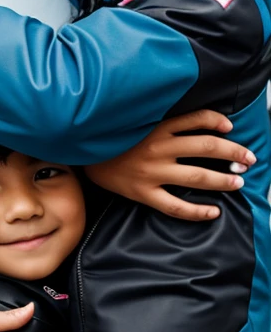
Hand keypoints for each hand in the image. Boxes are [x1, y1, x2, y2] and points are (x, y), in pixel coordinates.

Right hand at [86, 109, 255, 220]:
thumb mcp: (133, 121)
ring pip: (197, 176)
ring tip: (237, 182)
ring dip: (223, 179)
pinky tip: (213, 212)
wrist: (81, 157)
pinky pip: (176, 205)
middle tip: (249, 159)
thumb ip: (159, 119)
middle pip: (206, 147)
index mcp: (156, 126)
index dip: (217, 121)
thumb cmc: (110, 139)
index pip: (197, 119)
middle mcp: (157, 147)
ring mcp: (152, 172)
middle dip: (233, 152)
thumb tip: (190, 121)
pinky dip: (198, 211)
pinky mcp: (144, 193)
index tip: (231, 128)